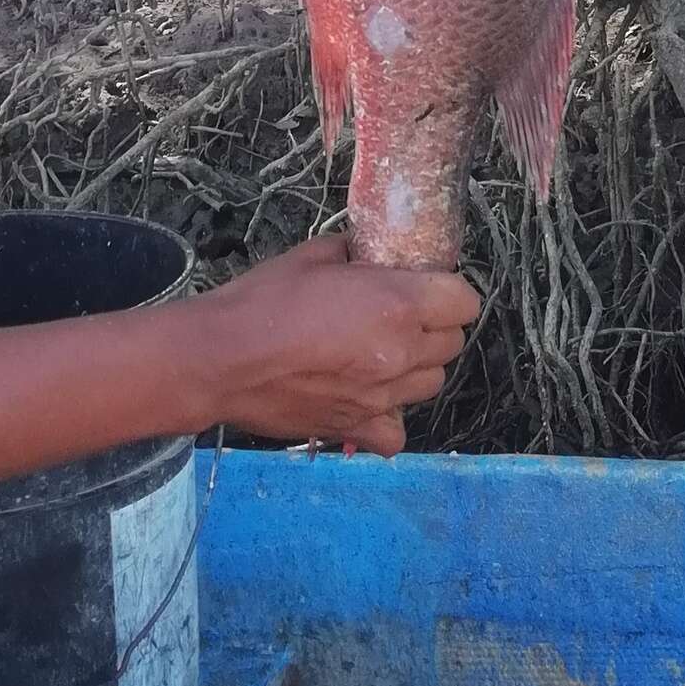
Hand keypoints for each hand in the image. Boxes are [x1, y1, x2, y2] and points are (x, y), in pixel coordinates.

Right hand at [177, 236, 477, 455]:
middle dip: (433, 327)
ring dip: (416, 367)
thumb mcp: (314, 255)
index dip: (449, 293)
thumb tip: (369, 253)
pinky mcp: (356, 428)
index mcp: (396, 303)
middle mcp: (399, 352)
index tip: (428, 288)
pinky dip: (389, 417)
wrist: (220, 359)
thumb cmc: (263, 301)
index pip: (464, 302)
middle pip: (451, 344)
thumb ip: (355, 253)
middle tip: (399, 317)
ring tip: (380, 354)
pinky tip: (366, 399)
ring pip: (431, 384)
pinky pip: (396, 432)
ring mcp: (381, 396)